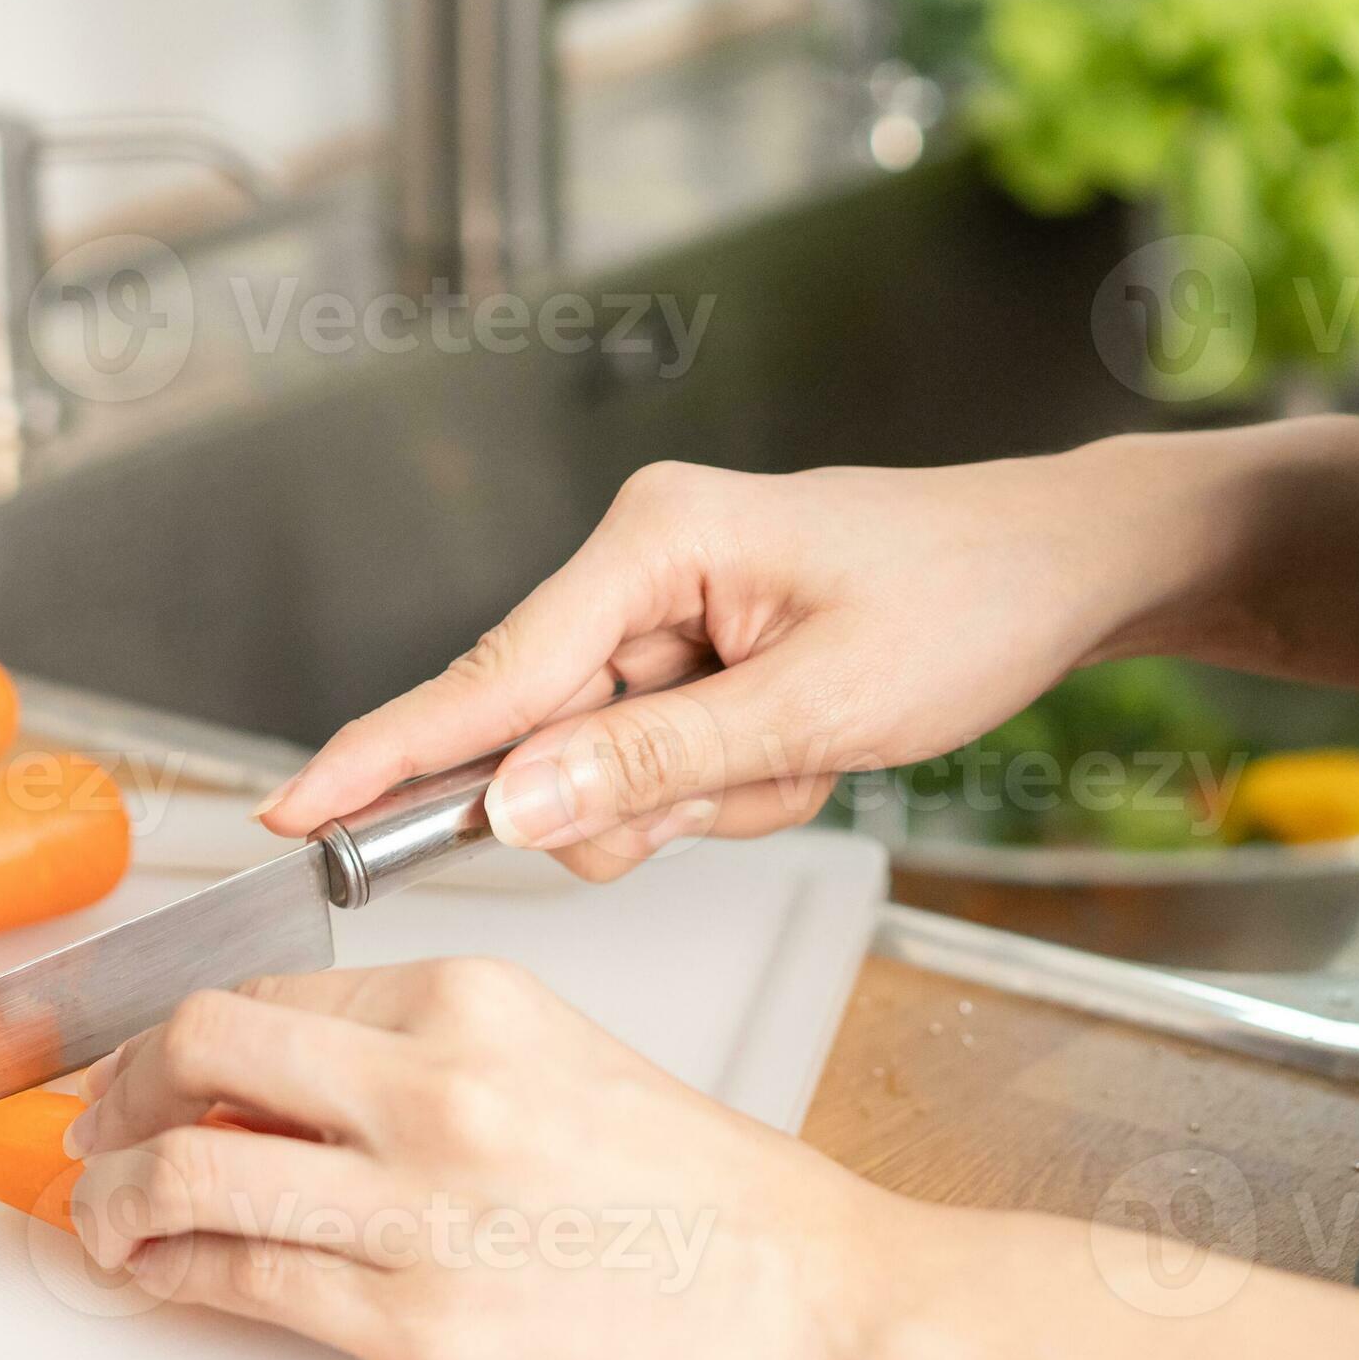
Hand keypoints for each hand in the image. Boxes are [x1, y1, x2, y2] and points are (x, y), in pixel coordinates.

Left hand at [59, 957, 902, 1359]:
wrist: (801, 1301)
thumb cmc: (695, 1188)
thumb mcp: (553, 1052)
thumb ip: (411, 1050)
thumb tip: (267, 1082)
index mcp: (468, 996)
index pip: (266, 985)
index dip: (177, 1031)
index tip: (148, 1067)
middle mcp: (432, 1084)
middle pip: (200, 1045)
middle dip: (122, 1091)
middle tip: (101, 1129)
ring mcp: (417, 1207)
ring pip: (191, 1171)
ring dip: (116, 1197)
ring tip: (107, 1220)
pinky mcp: (414, 1325)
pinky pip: (241, 1279)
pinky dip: (174, 1273)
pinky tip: (166, 1274)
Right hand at [258, 444, 1226, 878]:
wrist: (1063, 570)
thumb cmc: (967, 603)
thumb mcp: (820, 708)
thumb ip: (654, 766)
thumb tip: (512, 809)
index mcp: (651, 543)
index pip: (487, 677)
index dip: (387, 758)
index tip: (295, 817)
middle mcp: (636, 568)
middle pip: (546, 738)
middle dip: (643, 793)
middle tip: (754, 775)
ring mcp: (662, 614)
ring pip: (608, 769)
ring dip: (707, 795)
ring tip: (806, 751)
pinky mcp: (691, 654)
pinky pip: (662, 765)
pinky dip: (734, 784)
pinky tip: (807, 748)